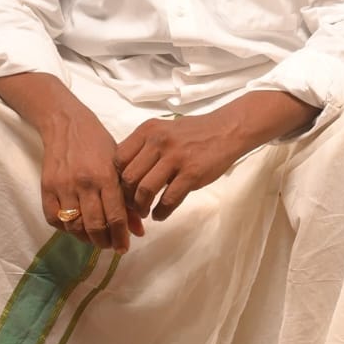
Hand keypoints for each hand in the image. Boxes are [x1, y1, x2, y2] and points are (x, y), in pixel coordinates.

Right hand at [39, 106, 144, 251]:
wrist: (66, 124)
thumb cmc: (98, 143)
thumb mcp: (118, 165)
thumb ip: (127, 198)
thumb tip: (138, 230)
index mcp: (106, 176)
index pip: (115, 216)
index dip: (120, 236)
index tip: (124, 248)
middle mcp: (84, 183)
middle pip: (94, 225)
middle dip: (105, 242)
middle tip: (110, 246)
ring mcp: (63, 186)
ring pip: (74, 226)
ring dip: (86, 238)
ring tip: (95, 239)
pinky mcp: (46, 187)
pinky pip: (54, 219)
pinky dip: (65, 229)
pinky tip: (75, 227)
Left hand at [115, 112, 240, 221]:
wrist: (226, 130)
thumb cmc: (193, 133)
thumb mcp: (162, 130)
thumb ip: (143, 147)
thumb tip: (123, 175)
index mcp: (147, 130)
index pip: (118, 159)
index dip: (117, 179)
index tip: (122, 190)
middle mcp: (158, 141)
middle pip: (129, 177)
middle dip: (127, 197)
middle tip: (133, 205)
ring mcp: (175, 157)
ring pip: (145, 190)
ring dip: (142, 207)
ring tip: (145, 211)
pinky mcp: (192, 173)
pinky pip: (168, 199)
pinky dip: (161, 212)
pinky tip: (161, 214)